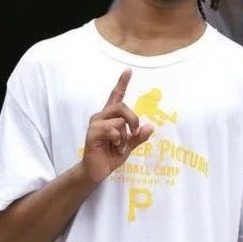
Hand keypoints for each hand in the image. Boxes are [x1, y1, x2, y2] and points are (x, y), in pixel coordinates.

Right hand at [83, 69, 153, 183]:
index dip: (122, 83)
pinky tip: (114, 147)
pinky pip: (113, 130)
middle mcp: (101, 116)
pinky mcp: (92, 133)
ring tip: (119, 146)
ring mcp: (95, 124)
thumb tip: (150, 126)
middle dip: (133, 120)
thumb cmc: (111, 156)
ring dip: (125, 136)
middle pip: (122, 106)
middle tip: (134, 133)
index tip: (129, 71)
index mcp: (110, 117)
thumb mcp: (130, 146)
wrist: (98, 171)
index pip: (116, 96)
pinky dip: (118, 140)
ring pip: (119, 120)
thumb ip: (139, 136)